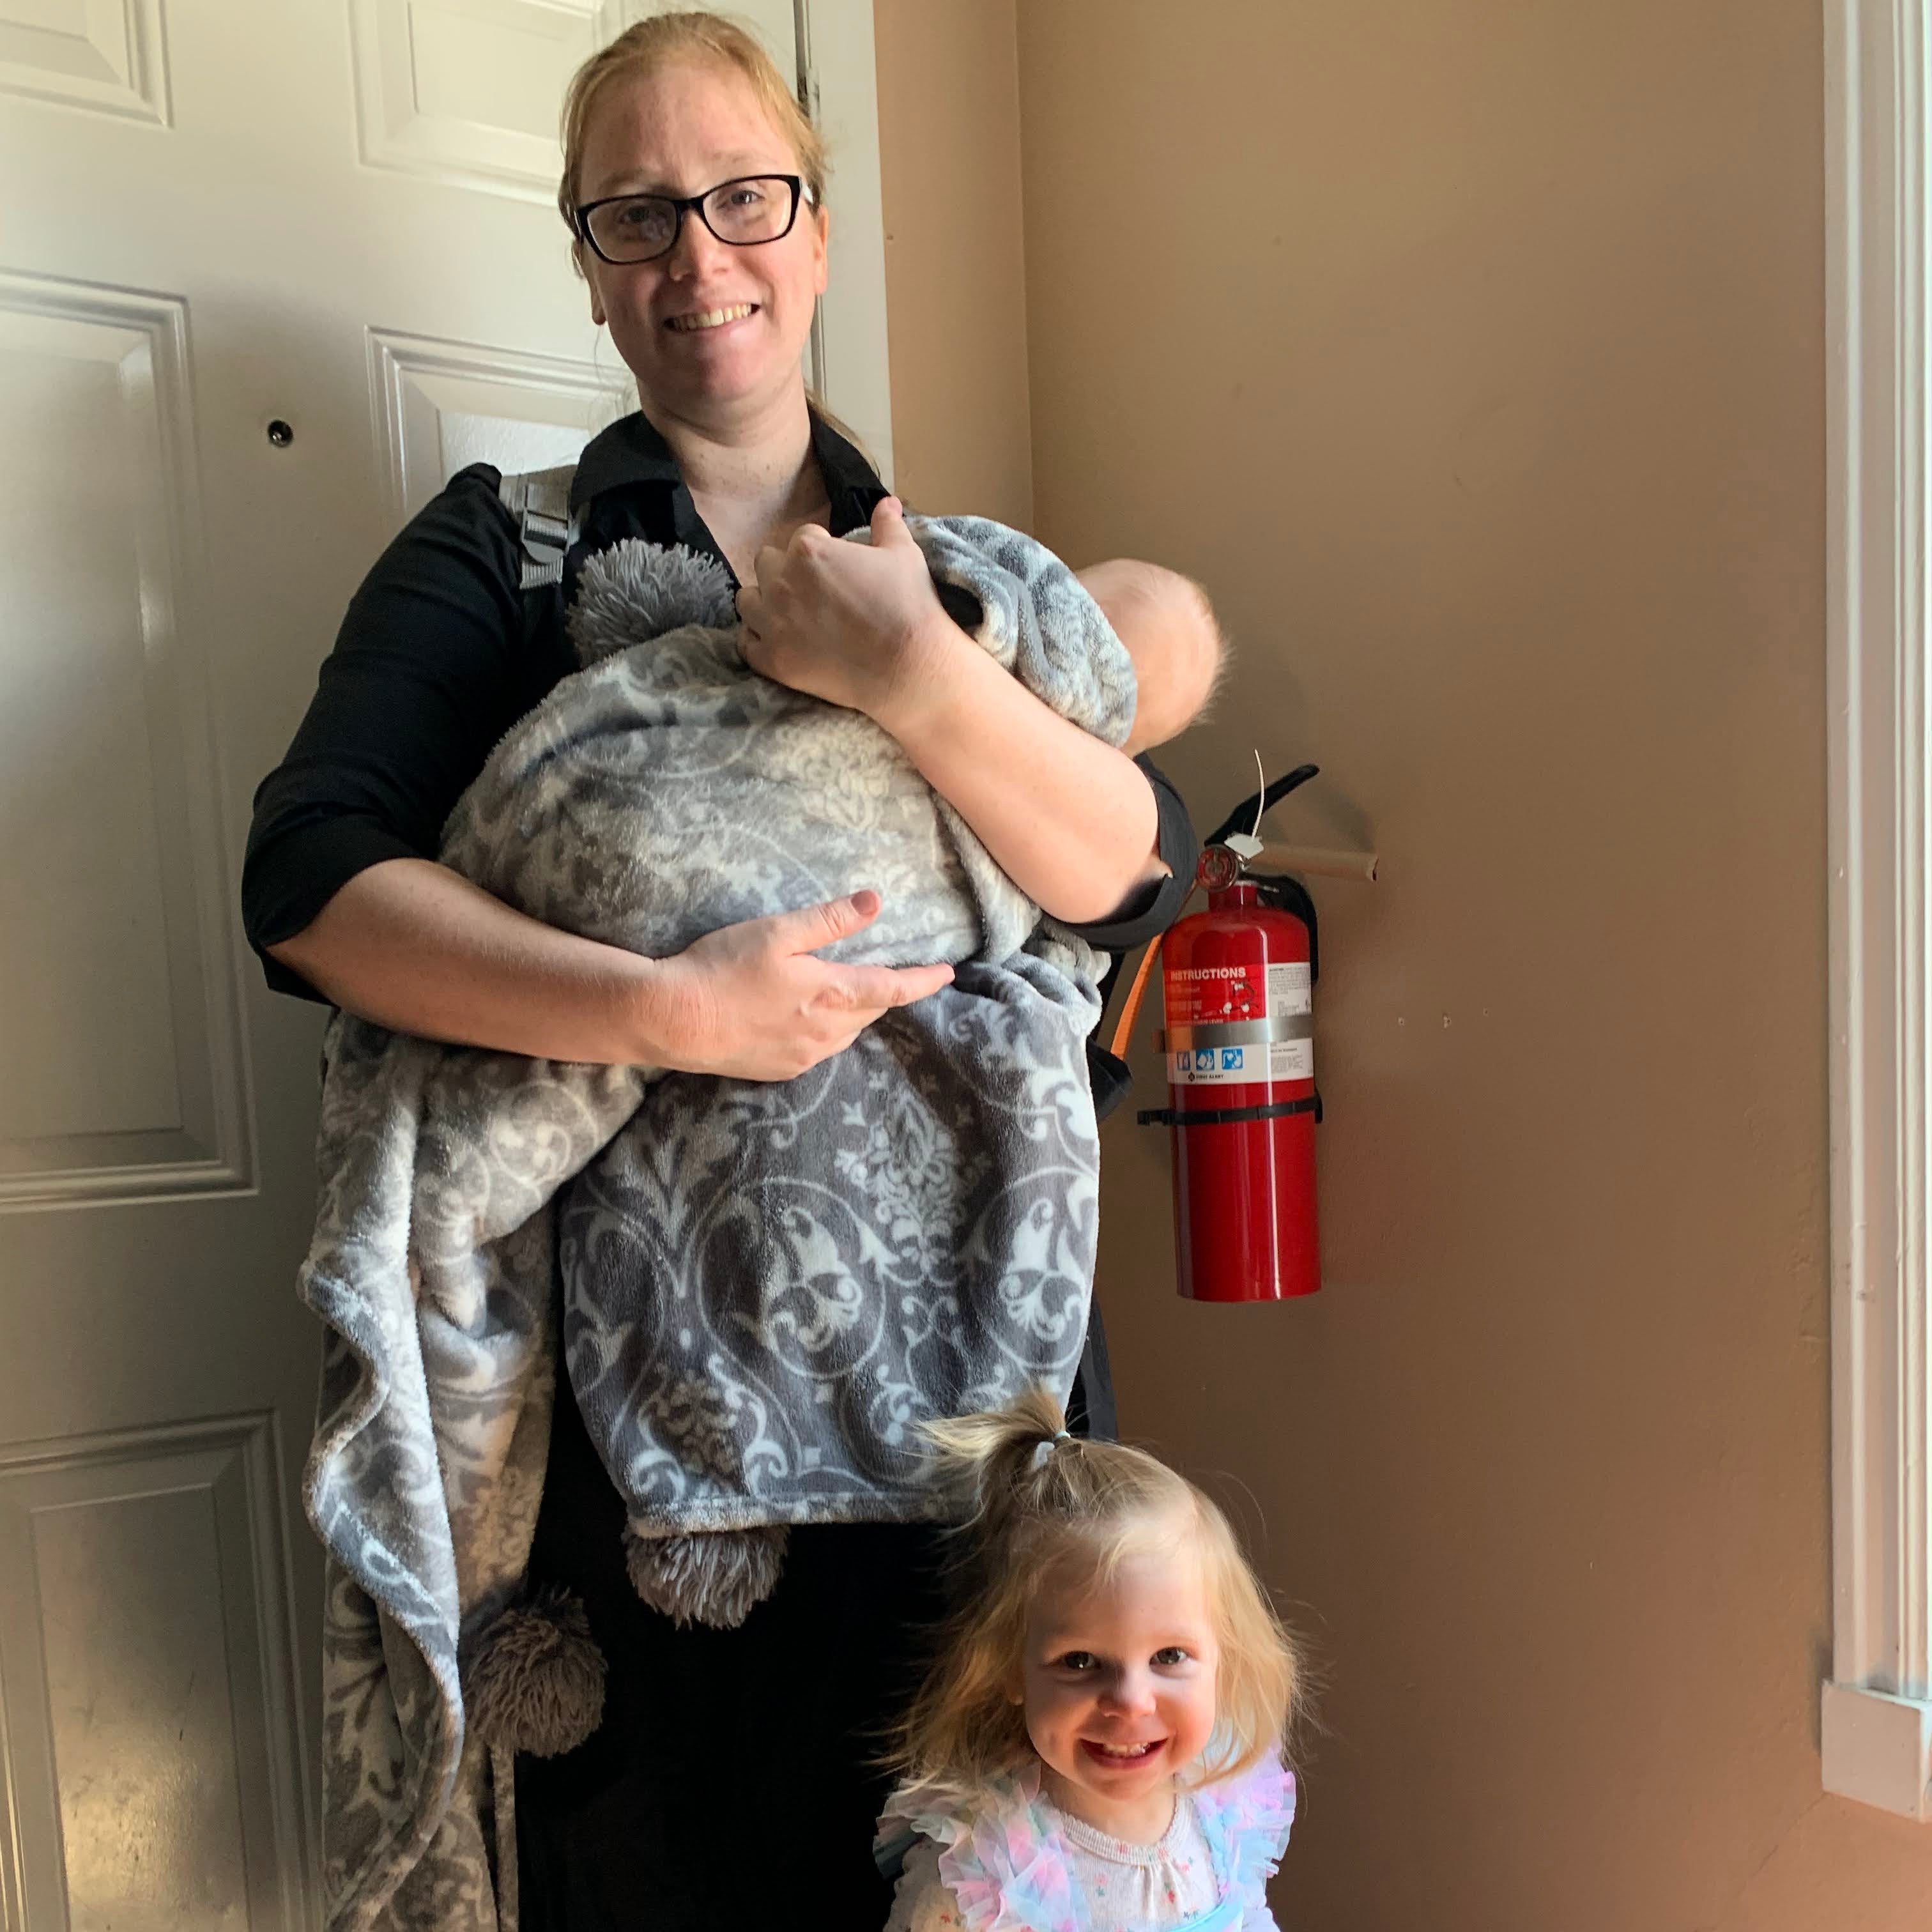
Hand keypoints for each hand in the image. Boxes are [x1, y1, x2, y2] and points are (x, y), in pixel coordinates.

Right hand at [648, 889, 953, 1080]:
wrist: (673, 1020)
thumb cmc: (722, 967)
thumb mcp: (777, 932)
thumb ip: (829, 920)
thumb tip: (875, 902)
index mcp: (832, 995)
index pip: (894, 989)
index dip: (923, 981)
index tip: (947, 975)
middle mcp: (826, 1033)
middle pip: (871, 1012)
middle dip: (885, 994)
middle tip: (893, 976)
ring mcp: (803, 1057)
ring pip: (846, 1034)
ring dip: (855, 1013)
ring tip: (851, 995)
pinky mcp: (780, 1071)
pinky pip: (819, 1050)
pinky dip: (826, 1032)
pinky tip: (808, 1020)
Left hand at [735, 496, 959, 724]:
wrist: (908, 666)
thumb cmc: (908, 606)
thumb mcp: (903, 555)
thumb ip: (887, 525)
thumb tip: (889, 502)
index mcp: (808, 550)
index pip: (800, 537)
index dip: (820, 548)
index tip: (835, 566)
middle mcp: (781, 582)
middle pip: (766, 563)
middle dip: (785, 570)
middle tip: (812, 589)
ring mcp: (772, 623)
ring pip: (747, 600)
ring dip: (763, 601)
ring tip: (788, 613)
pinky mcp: (773, 660)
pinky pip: (745, 643)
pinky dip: (757, 639)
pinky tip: (778, 640)